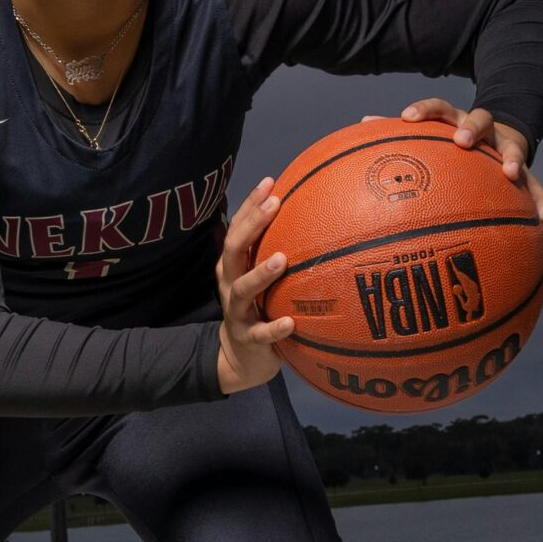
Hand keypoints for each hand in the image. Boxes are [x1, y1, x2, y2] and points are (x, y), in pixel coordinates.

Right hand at [214, 174, 296, 394]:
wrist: (240, 359)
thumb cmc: (259, 309)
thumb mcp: (261, 281)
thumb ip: (274, 253)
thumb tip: (312, 219)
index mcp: (233, 267)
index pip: (238, 229)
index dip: (250, 206)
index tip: (270, 182)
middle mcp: (230, 284)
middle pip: (233, 250)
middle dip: (252, 226)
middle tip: (275, 205)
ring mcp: (237, 313)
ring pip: (242, 290)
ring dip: (261, 273)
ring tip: (282, 259)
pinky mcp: (249, 340)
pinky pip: (261, 333)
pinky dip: (274, 328)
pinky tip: (291, 322)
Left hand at [364, 98, 542, 223]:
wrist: (500, 136)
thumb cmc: (452, 144)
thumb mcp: (432, 133)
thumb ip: (401, 132)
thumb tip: (362, 124)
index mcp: (455, 120)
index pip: (439, 108)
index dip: (424, 109)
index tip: (407, 117)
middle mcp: (482, 129)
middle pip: (480, 119)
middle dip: (471, 128)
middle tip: (462, 140)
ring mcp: (506, 147)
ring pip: (514, 149)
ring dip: (514, 159)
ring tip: (512, 174)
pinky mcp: (525, 169)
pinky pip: (536, 184)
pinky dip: (540, 199)